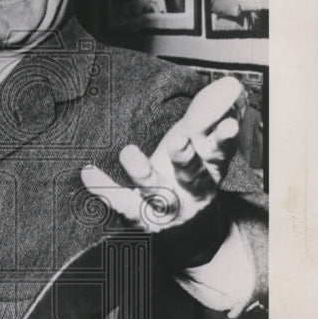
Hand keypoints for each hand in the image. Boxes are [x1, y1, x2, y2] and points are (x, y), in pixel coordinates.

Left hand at [81, 76, 244, 232]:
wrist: (189, 234)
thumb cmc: (192, 174)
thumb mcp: (202, 145)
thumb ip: (209, 114)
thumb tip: (229, 84)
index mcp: (212, 168)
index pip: (220, 149)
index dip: (225, 137)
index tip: (229, 123)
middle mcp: (193, 191)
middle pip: (192, 174)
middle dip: (185, 158)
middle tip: (179, 140)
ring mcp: (167, 208)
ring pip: (156, 191)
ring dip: (143, 172)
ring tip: (129, 152)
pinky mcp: (141, 219)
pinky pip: (120, 203)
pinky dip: (104, 189)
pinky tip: (88, 172)